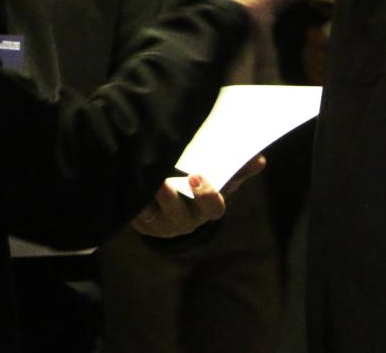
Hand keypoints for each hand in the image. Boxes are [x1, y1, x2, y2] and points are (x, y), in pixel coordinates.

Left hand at [130, 156, 266, 237]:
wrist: (172, 214)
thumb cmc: (200, 192)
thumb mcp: (222, 182)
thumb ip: (238, 171)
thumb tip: (260, 159)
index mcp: (205, 211)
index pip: (212, 209)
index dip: (206, 195)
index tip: (197, 175)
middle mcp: (183, 222)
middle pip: (177, 214)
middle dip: (169, 198)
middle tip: (162, 180)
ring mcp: (159, 225)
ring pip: (150, 213)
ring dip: (144, 197)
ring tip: (139, 176)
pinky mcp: (138, 223)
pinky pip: (132, 213)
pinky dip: (129, 196)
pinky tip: (125, 177)